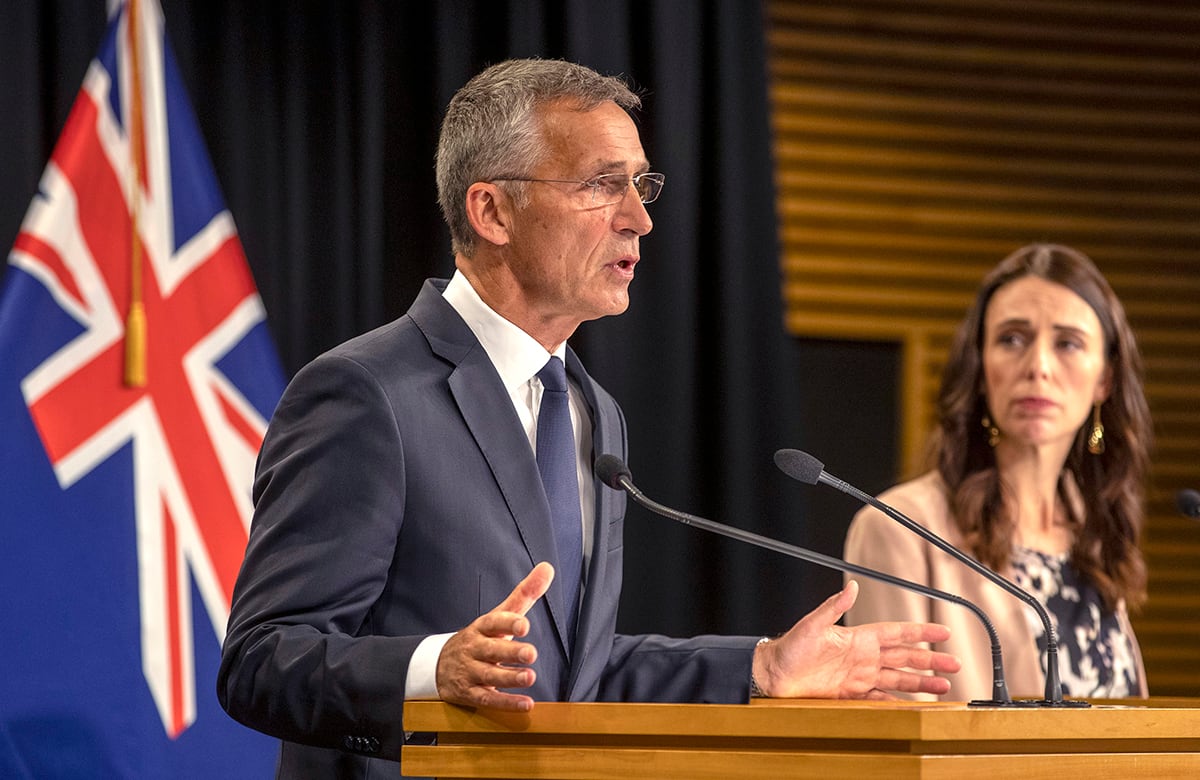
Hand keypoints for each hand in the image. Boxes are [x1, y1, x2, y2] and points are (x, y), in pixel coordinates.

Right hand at [435, 561, 554, 710]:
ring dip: (510, 678)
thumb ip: (524, 594)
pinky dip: (506, 703)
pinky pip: (487, 699)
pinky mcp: (469, 693)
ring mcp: (470, 671)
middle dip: (510, 652)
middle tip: (531, 653)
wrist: (437, 664)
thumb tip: (548, 568)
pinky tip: (525, 704)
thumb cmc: (479, 637)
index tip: (524, 624)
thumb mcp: (499, 615)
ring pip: (489, 675)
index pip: (493, 622)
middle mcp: (475, 648)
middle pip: (492, 650)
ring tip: (529, 677)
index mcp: (482, 627)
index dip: (508, 623)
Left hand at [752, 580, 960, 699]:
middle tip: (955, 664)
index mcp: (858, 638)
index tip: (944, 632)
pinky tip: (915, 706)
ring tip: (944, 688)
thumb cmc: (790, 648)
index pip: (897, 633)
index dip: (921, 632)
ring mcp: (859, 677)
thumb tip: (851, 587)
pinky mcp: (851, 695)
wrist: (775, 674)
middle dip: (931, 660)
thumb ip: (833, 608)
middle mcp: (863, 657)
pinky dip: (899, 702)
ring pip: (898, 679)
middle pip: (905, 658)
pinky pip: (881, 698)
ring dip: (922, 683)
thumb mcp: (812, 625)